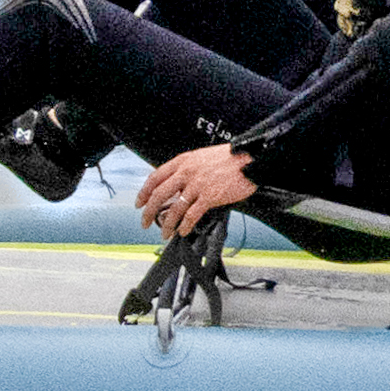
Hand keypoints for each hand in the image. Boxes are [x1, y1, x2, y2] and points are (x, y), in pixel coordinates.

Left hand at [137, 145, 255, 238]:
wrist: (250, 158)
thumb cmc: (229, 158)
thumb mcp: (201, 157)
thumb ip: (187, 169)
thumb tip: (176, 185)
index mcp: (183, 161)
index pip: (155, 177)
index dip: (144, 192)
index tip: (139, 203)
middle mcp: (187, 172)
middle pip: (159, 195)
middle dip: (148, 211)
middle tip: (145, 222)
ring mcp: (197, 185)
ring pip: (174, 208)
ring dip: (167, 224)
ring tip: (165, 233)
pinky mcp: (210, 196)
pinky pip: (192, 215)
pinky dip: (185, 225)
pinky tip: (183, 231)